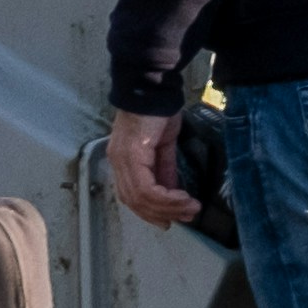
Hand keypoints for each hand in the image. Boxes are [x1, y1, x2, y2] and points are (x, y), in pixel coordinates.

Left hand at [106, 108, 200, 226]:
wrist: (154, 87)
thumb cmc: (158, 110)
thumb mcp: (163, 144)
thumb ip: (164, 168)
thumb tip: (172, 191)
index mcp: (122, 160)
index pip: (131, 196)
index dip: (150, 212)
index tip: (171, 220)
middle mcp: (118, 163)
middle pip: (135, 201)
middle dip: (161, 214)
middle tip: (185, 216)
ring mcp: (122, 160)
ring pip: (141, 198)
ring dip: (168, 208)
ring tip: (189, 209)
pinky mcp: (132, 156)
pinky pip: (147, 188)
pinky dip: (166, 198)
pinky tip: (182, 198)